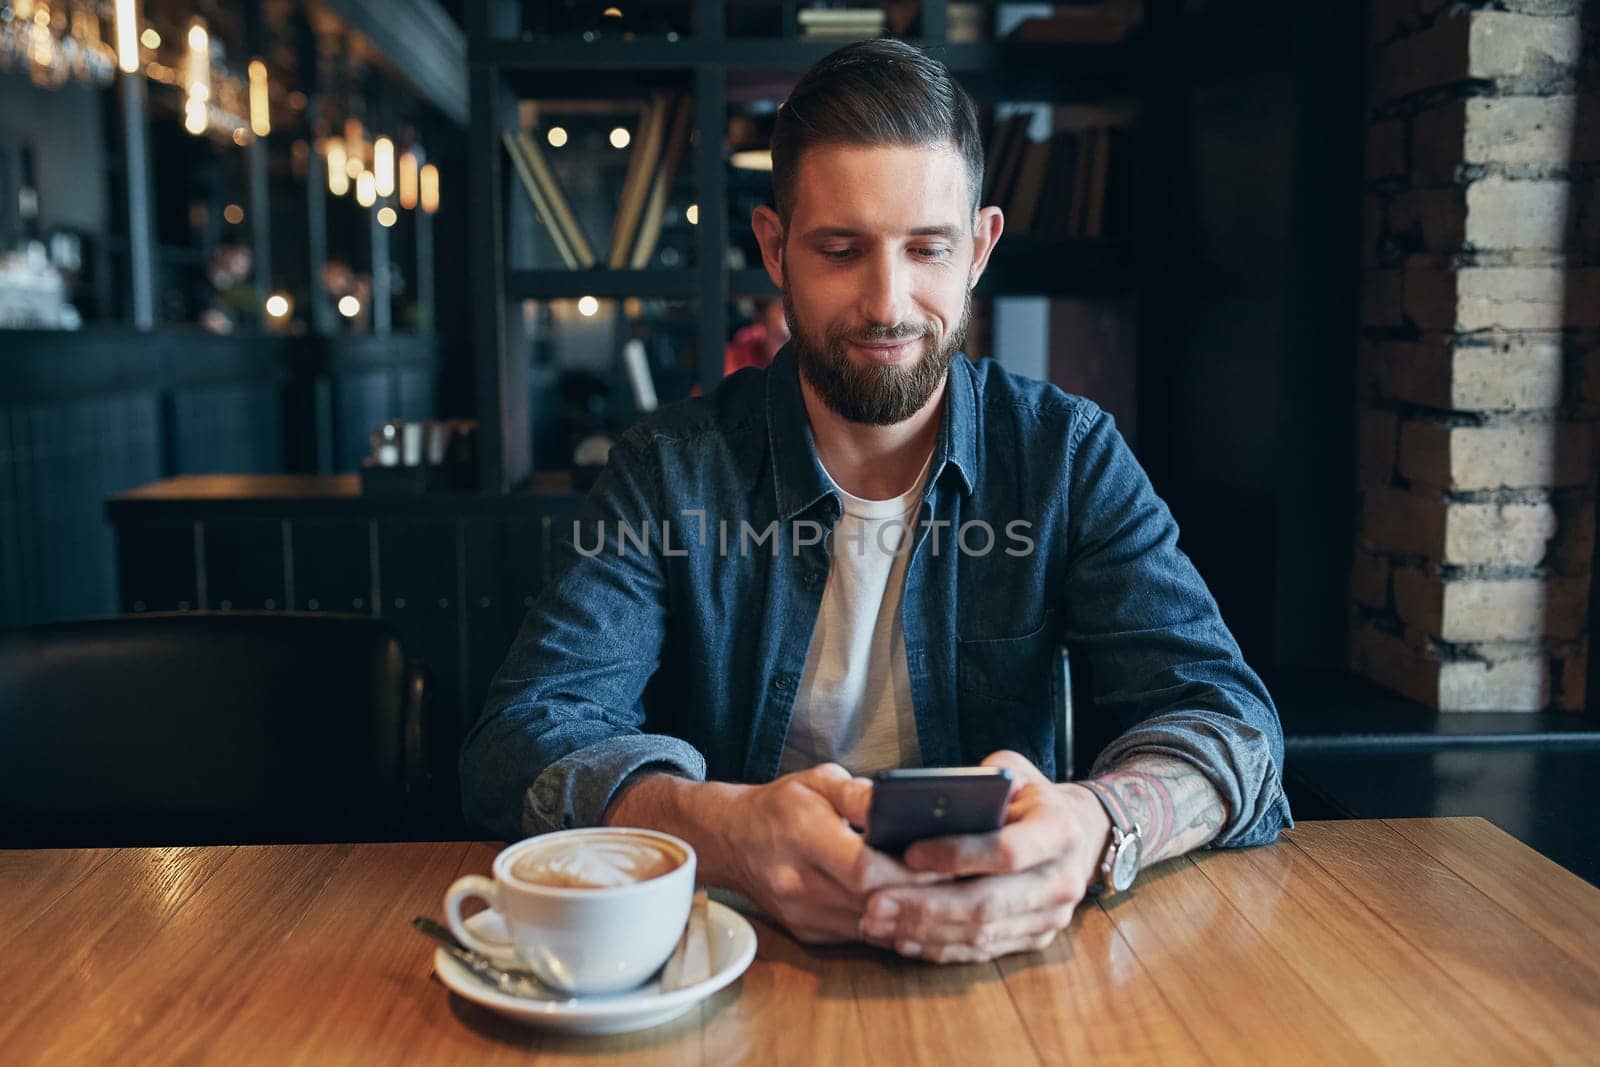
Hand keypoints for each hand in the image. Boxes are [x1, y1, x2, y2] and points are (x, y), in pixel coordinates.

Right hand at [724, 763, 948, 944]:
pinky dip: (886, 921)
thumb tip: (895, 801)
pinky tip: (907, 905)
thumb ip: (857, 791)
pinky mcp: (807, 933)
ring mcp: (801, 914)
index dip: (906, 870)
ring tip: (940, 894)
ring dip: (905, 912)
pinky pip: (858, 934)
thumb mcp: (816, 780)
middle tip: (956, 880)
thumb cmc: (781, 805)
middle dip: (917, 893)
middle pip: (872, 901)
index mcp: (801, 836)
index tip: (941, 862)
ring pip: (869, 925)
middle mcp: (797, 881)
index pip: (862, 868)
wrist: (733, 841)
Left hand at [858, 750, 1109, 962]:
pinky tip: (899, 938)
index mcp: (1060, 830)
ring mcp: (1051, 917)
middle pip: (988, 904)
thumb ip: (973, 784)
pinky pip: (981, 951)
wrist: (1074, 833)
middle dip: (925, 907)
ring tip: (874, 922)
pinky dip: (936, 947)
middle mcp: (1063, 880)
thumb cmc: (1026, 796)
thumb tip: (915, 804)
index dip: (957, 854)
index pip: (1008, 851)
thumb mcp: (1009, 771)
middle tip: (873, 904)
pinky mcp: (1034, 940)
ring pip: (981, 935)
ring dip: (922, 932)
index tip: (908, 852)